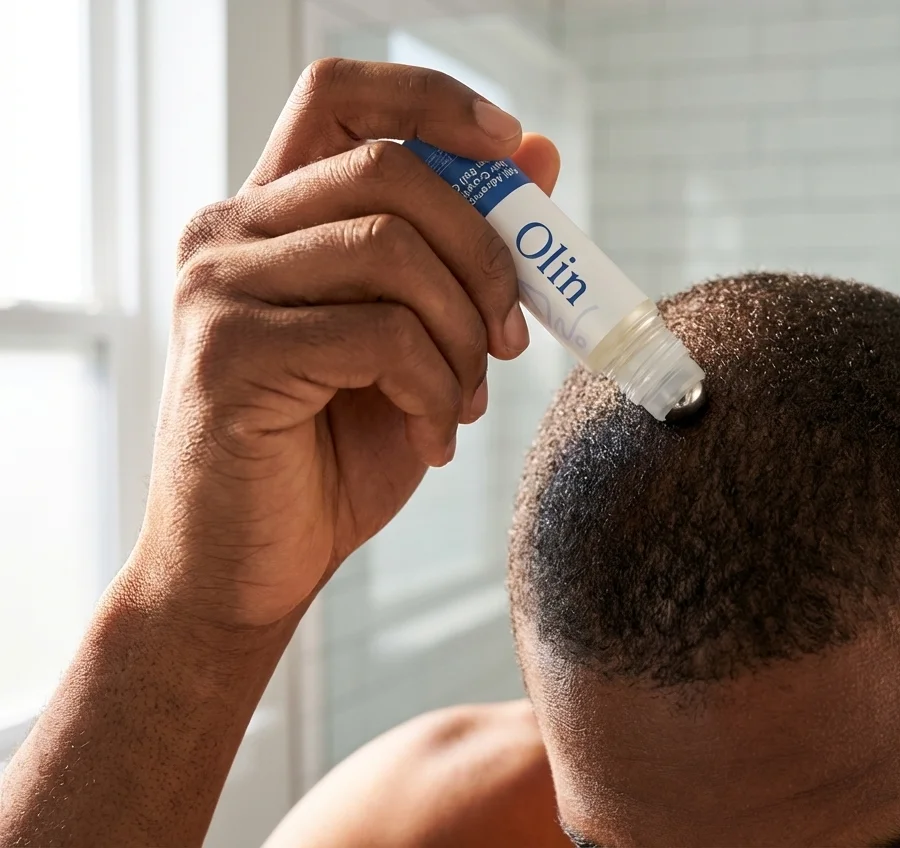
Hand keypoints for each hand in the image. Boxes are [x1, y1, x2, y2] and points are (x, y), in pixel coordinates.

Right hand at [130, 58, 561, 630]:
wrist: (249, 569)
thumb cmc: (331, 456)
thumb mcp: (418, 341)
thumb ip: (462, 249)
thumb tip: (539, 153)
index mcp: (272, 216)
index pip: (340, 95)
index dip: (432, 100)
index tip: (508, 143)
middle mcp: (229, 232)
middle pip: (389, 168)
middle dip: (483, 250)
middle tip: (512, 335)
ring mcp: (218, 287)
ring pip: (392, 249)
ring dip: (462, 335)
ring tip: (465, 402)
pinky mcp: (229, 351)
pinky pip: (381, 334)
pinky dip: (435, 389)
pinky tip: (432, 437)